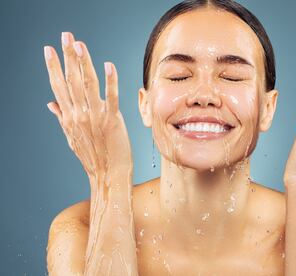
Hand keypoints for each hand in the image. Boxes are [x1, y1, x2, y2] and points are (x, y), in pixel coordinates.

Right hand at [44, 32, 132, 178]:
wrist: (108, 175)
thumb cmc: (93, 156)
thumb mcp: (72, 137)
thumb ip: (62, 118)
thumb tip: (51, 104)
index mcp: (69, 117)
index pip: (58, 86)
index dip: (53, 67)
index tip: (49, 50)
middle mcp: (79, 115)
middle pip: (71, 80)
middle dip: (67, 56)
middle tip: (66, 36)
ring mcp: (95, 117)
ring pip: (87, 85)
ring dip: (84, 63)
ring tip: (80, 45)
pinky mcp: (112, 121)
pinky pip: (111, 98)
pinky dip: (110, 81)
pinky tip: (108, 66)